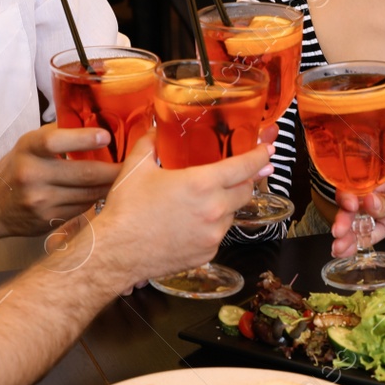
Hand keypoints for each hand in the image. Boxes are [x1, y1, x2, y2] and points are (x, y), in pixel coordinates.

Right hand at [0, 124, 120, 238]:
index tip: (106, 136)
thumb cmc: (17, 167)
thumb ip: (59, 135)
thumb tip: (97, 123)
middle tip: (134, 164)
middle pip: (84, 173)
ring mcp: (40, 201)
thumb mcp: (29, 144)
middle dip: (114, 170)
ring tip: (127, 179)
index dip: (84, 139)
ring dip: (110, 186)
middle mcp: (32, 175)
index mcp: (29, 149)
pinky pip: (82, 209)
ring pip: (88, 194)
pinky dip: (96, 200)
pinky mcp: (48, 221)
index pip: (57, 141)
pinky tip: (106, 193)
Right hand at [89, 130, 270, 284]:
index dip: (260, 156)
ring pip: (232, 213)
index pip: (245, 167)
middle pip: (245, 191)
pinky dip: (211, 226)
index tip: (268, 151)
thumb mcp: (136, 167)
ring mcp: (213, 235)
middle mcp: (214, 210)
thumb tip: (156, 130)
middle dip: (244, 181)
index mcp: (202, 184)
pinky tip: (190, 222)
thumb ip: (151, 143)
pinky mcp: (208, 254)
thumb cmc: (126, 210)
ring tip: (199, 201)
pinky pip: (218, 234)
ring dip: (224, 204)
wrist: (117, 253)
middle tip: (234, 174)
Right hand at [329, 158, 384, 257]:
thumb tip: (367, 203)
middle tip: (339, 232)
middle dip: (345, 218)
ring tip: (338, 249)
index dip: (349, 193)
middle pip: (356, 203)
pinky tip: (347, 250)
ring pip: (361, 221)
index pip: (360, 181)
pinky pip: (372, 233)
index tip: (348, 206)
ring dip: (348, 234)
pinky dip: (359, 241)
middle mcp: (382, 189)